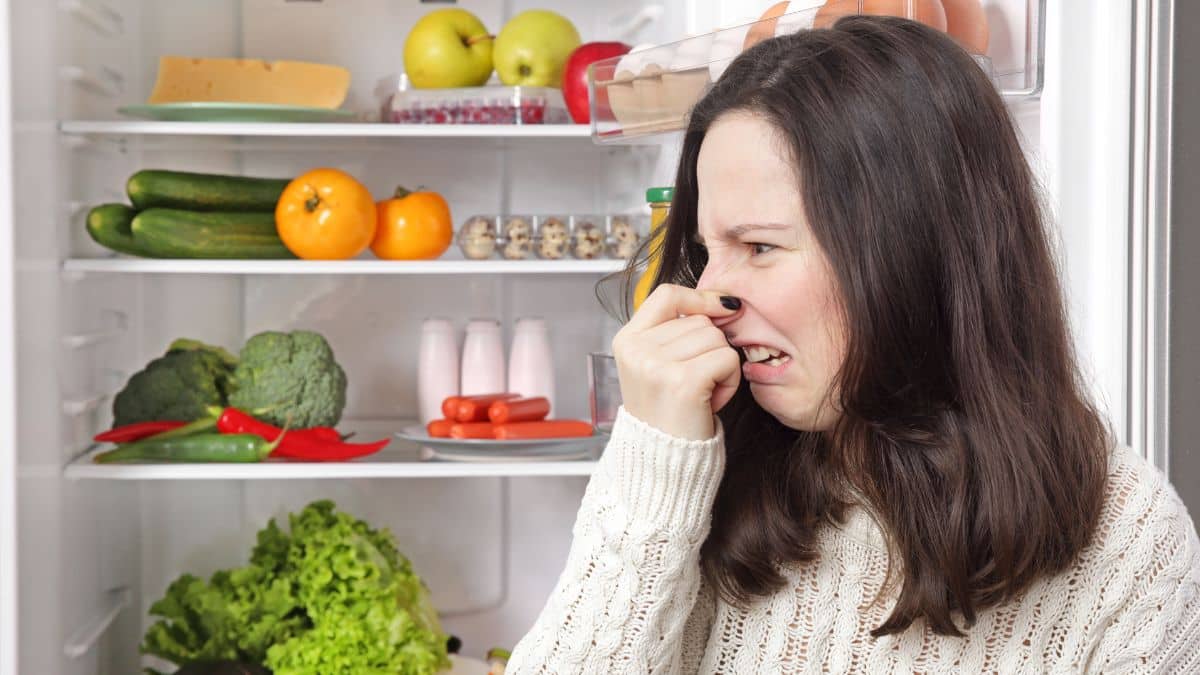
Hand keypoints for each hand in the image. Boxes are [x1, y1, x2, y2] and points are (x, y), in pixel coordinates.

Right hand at [611, 284, 741, 440]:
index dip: (699, 297)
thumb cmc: (668, 415)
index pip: (667, 294)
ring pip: (716, 338)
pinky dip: (730, 380)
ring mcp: (656, 364)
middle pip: (699, 320)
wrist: (661, 464)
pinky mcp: (682, 381)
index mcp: (627, 341)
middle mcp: (637, 349)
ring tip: (701, 393)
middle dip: (710, 348)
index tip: (723, 307)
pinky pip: (727, 358)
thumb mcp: (657, 366)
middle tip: (695, 383)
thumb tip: (725, 303)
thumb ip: (676, 332)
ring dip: (722, 366)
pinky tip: (711, 401)